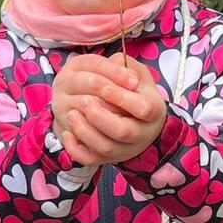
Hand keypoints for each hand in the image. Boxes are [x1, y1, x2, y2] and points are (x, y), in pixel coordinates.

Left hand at [60, 52, 166, 166]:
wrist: (141, 122)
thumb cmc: (137, 94)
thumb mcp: (139, 76)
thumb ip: (127, 66)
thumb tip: (113, 62)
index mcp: (154, 111)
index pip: (143, 108)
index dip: (122, 98)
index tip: (104, 87)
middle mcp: (142, 134)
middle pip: (123, 131)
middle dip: (100, 116)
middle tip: (84, 101)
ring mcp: (125, 149)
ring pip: (105, 148)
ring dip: (85, 132)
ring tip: (71, 114)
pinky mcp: (108, 159)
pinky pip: (90, 160)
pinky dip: (76, 149)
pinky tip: (68, 132)